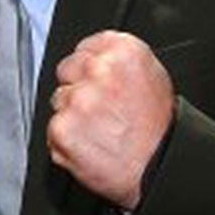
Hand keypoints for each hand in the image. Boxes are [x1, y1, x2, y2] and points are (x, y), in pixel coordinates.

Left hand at [48, 32, 175, 210]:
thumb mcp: (152, 77)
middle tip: (102, 110)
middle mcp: (99, 70)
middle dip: (78, 87)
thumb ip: (120, 60)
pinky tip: (92, 144)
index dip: (90, 66)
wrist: (160, 168)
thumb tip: (97, 56)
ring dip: (73, 115)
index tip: (98, 80)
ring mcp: (79, 98)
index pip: (86, 46)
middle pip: (67, 69)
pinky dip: (67, 140)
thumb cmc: (159, 129)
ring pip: (59, 100)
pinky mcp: (63, 127)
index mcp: (123, 51)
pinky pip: (54, 129)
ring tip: (101, 130)